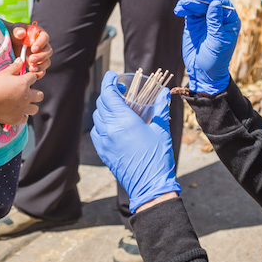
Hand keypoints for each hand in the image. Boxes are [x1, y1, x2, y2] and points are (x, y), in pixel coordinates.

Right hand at [0, 59, 42, 123]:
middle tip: (26, 93)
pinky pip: (25, 118)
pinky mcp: (17, 118)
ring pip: (35, 108)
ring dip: (31, 106)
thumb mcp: (3, 73)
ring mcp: (23, 109)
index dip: (30, 78)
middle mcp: (26, 96)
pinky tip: (16, 112)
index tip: (25, 80)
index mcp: (24, 84)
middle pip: (40, 95)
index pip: (34, 78)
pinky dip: (22, 116)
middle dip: (35, 93)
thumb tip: (21, 60)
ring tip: (23, 104)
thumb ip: (14, 67)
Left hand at [10, 23, 51, 78]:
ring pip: (47, 62)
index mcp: (39, 34)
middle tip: (31, 59)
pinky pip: (42, 70)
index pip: (45, 37)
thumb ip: (17, 30)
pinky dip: (38, 73)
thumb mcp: (14, 31)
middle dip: (40, 56)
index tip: (33, 49)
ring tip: (31, 69)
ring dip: (41, 66)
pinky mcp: (38, 64)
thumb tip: (21, 33)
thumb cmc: (14, 35)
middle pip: (48, 51)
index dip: (41, 43)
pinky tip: (32, 74)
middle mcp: (43, 45)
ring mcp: (41, 56)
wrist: (11, 45)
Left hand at [90, 71, 180, 212]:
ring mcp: (104, 142)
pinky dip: (101, 123)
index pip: (108, 94)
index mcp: (124, 121)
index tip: (112, 75)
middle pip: (101, 103)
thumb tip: (164, 92)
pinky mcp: (103, 152)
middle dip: (108, 93)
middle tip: (119, 89)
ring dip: (104, 107)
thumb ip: (160, 108)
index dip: (108, 81)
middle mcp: (110, 129)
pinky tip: (112, 124)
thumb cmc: (158, 157)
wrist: (150, 186)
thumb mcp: (162, 129)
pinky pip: (96, 131)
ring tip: (117, 106)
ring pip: (97, 117)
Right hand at [173, 0, 239, 94]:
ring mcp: (205, 19)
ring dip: (188, 3)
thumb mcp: (218, 41)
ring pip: (197, 5)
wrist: (203, 72)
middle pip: (207, 2)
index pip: (221, 2)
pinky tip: (178, 10)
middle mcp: (218, 17)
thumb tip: (214, 3)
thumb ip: (215, 22)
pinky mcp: (193, 23)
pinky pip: (188, 12)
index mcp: (229, 20)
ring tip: (181, 7)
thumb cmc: (216, 59)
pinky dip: (183, 9)